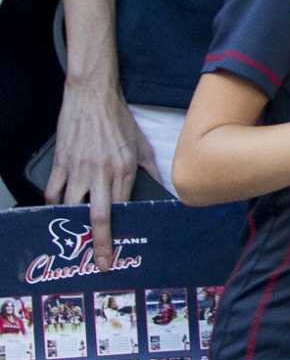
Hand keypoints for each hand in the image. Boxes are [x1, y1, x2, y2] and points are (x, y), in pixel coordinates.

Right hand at [44, 82, 157, 272]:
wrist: (92, 96)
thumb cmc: (119, 120)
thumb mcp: (141, 143)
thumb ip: (152, 168)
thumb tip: (166, 187)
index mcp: (124, 168)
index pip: (125, 206)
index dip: (123, 227)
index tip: (122, 245)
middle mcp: (102, 172)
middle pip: (100, 215)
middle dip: (101, 242)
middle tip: (102, 262)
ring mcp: (79, 168)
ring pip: (73, 206)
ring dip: (73, 226)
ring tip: (73, 242)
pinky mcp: (61, 162)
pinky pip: (53, 191)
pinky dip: (53, 205)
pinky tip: (57, 213)